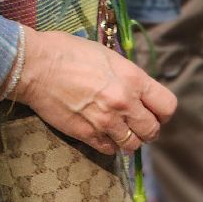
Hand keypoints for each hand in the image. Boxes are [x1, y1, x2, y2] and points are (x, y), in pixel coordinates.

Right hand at [12, 29, 176, 154]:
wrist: (36, 66)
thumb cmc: (67, 51)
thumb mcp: (106, 54)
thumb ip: (126, 75)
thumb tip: (136, 89)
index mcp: (132, 79)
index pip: (167, 106)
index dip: (162, 112)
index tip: (154, 112)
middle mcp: (124, 103)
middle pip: (152, 130)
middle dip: (146, 128)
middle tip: (135, 123)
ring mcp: (106, 122)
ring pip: (132, 145)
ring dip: (127, 139)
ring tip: (117, 129)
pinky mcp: (87, 134)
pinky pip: (109, 150)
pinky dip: (108, 145)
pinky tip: (100, 132)